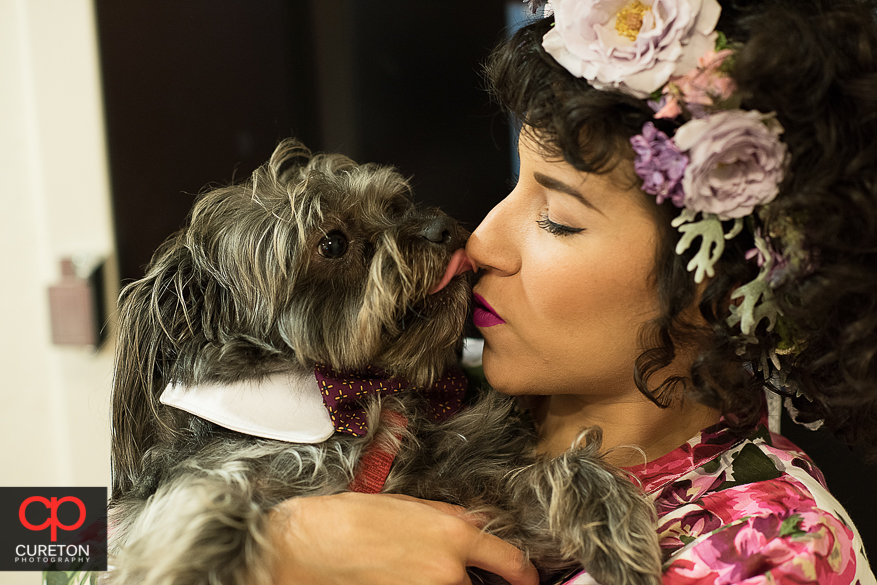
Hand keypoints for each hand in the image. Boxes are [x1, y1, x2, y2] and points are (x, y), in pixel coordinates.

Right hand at [268, 492, 538, 584]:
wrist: (306, 546)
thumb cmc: (348, 520)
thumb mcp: (406, 505)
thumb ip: (448, 517)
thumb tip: (475, 525)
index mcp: (453, 536)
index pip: (511, 561)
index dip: (525, 575)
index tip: (528, 580)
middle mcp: (448, 571)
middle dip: (468, 581)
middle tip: (445, 572)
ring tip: (407, 571)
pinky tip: (397, 579)